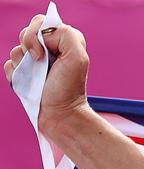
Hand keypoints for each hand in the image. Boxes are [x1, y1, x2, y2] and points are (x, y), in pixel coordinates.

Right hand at [5, 15, 90, 132]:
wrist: (59, 115)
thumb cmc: (69, 89)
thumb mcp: (77, 58)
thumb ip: (66, 35)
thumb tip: (43, 35)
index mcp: (64, 41)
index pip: (41, 22)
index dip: (37, 34)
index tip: (45, 54)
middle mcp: (49, 49)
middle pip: (25, 33)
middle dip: (28, 47)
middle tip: (40, 64)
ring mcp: (35, 61)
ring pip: (16, 49)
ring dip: (23, 64)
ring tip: (37, 77)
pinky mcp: (24, 73)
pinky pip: (9, 65)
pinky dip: (16, 74)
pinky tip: (29, 83)